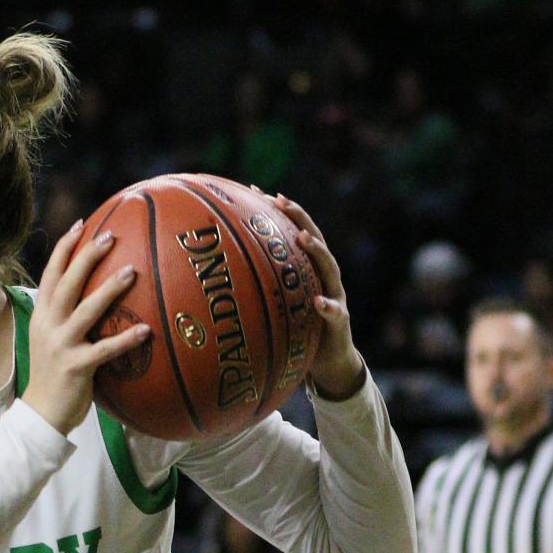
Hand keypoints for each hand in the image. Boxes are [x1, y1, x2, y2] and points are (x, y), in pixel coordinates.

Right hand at [25, 221, 153, 436]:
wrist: (40, 415)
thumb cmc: (54, 375)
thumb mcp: (52, 339)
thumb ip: (67, 316)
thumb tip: (96, 294)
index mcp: (41, 316)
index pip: (50, 274)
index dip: (64, 248)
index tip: (81, 224)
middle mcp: (47, 326)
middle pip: (66, 283)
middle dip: (87, 256)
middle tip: (110, 236)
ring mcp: (60, 346)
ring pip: (84, 310)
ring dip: (108, 289)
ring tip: (131, 271)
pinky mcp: (74, 367)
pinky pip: (104, 350)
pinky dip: (125, 339)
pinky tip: (145, 330)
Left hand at [270, 193, 363, 398]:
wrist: (328, 362)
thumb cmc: (298, 331)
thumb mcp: (276, 307)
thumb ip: (256, 290)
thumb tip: (213, 279)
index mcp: (306, 271)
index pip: (292, 233)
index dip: (278, 212)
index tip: (256, 190)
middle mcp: (323, 277)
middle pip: (314, 239)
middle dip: (299, 217)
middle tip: (280, 199)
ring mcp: (335, 297)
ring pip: (329, 269)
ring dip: (317, 251)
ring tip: (303, 238)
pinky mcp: (339, 323)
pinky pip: (334, 313)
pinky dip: (327, 306)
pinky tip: (317, 302)